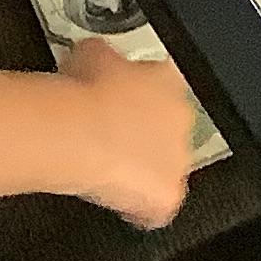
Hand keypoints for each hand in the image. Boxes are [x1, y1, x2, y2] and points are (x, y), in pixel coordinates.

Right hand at [61, 39, 198, 229]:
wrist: (79, 132)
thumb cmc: (84, 93)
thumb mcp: (91, 52)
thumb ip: (106, 58)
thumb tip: (97, 59)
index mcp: (168, 79)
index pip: (164, 85)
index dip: (142, 95)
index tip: (125, 102)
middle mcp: (180, 118)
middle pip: (170, 127)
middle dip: (146, 134)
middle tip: (115, 137)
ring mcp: (177, 159)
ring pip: (166, 167)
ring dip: (144, 169)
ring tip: (112, 170)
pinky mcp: (167, 194)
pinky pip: (158, 207)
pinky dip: (141, 208)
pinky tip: (119, 201)